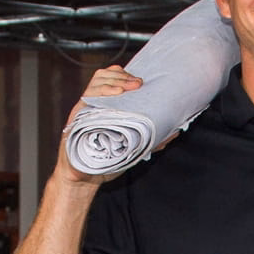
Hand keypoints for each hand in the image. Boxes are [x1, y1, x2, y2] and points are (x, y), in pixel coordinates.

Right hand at [52, 67, 144, 186]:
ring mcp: (85, 109)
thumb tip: (175, 132)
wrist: (85, 178)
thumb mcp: (132, 147)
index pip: (111, 78)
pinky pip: (88, 97)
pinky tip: (116, 94)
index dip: (124, 76)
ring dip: (115, 82)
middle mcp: (93, 104)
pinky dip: (102, 92)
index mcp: (105, 106)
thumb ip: (151, 138)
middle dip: (122, 77)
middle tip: (138, 84)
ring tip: (128, 88)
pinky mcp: (78, 117)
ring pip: (96, 82)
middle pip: (104, 75)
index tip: (141, 82)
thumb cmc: (106, 161)